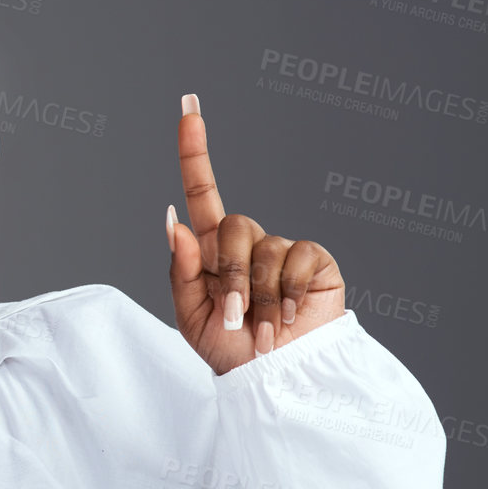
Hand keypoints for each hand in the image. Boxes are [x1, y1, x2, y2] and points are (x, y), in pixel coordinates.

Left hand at [166, 94, 345, 374]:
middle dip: (229, 277)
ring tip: (262, 329)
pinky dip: (288, 292)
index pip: (202, 192)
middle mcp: (247, 245)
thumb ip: (180, 270)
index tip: (188, 107)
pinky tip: (289, 316)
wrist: (276, 381)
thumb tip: (172, 219)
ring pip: (264, 249)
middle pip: (231, 227)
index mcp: (211, 252)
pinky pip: (297, 258)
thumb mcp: (192, 317)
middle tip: (234, 318)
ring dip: (258, 297)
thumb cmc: (231, 352)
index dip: (194, 151)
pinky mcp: (315, 262)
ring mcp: (282, 251)